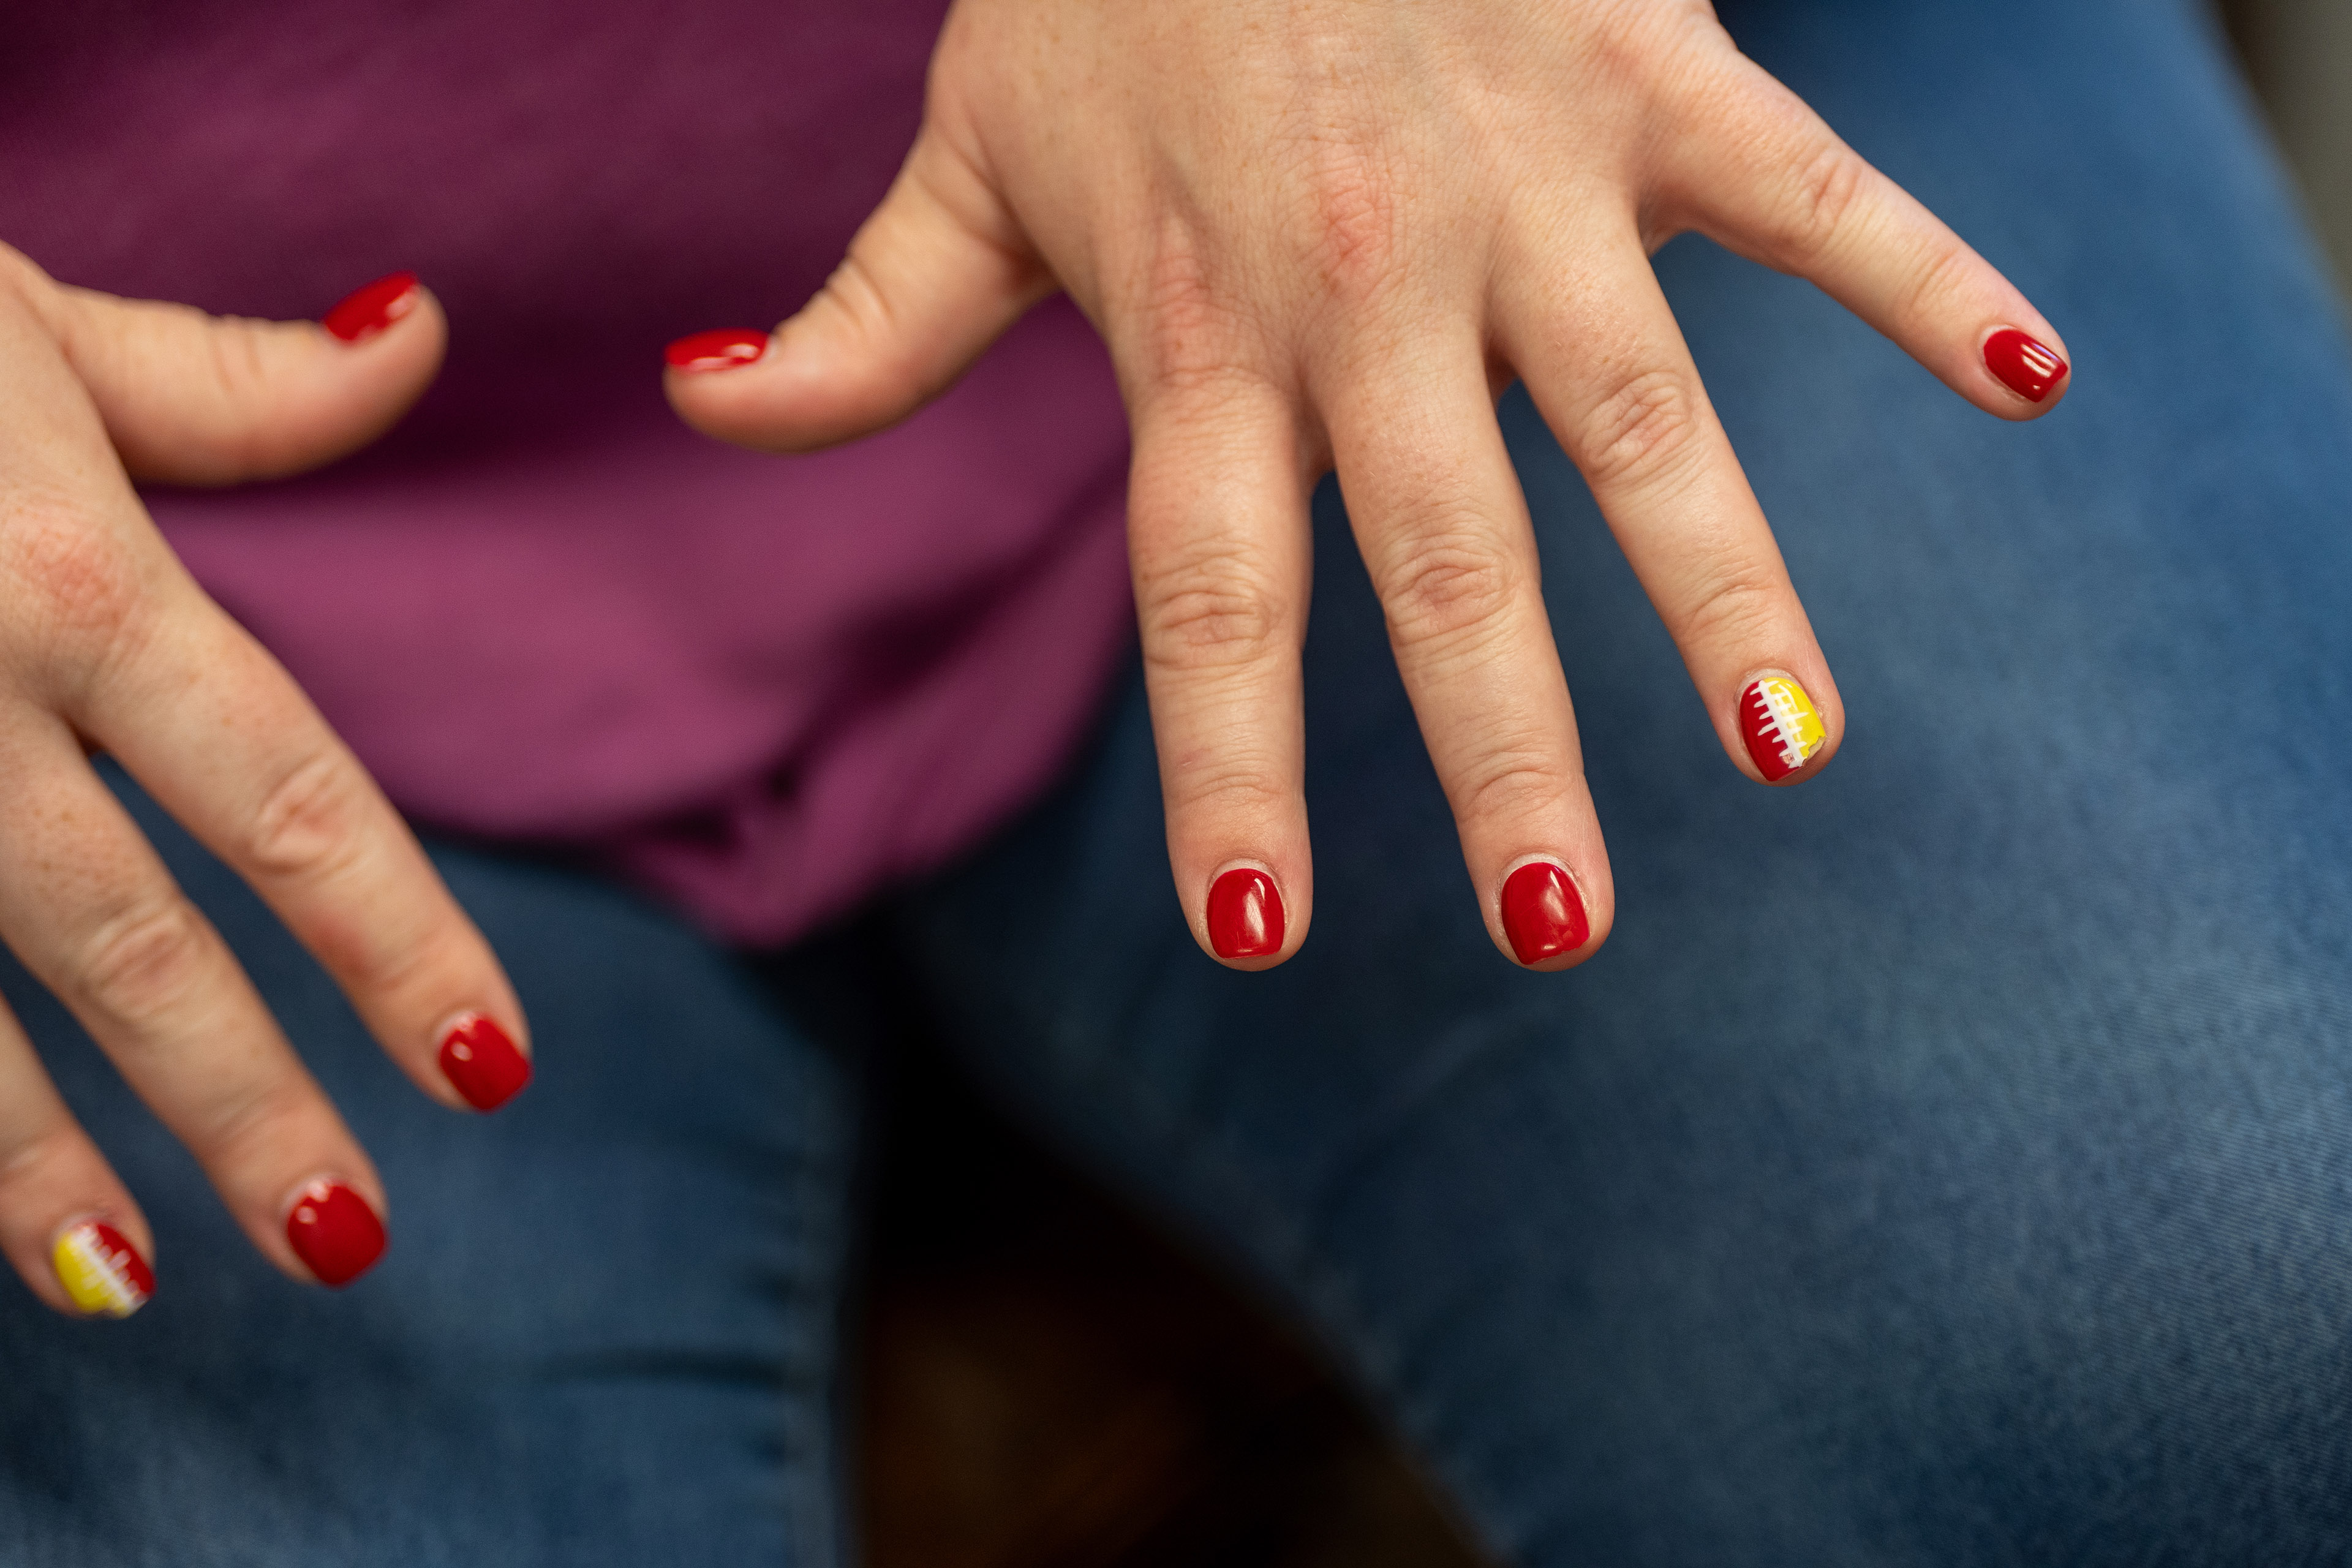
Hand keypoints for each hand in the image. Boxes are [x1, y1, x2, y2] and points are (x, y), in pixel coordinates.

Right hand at [0, 252, 530, 1314]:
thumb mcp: (20, 319)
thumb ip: (229, 384)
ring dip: (35, 1165)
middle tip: (351, 1241)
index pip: (284, 797)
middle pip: (127, 940)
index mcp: (69, 576)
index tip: (492, 1067)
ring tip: (139, 1286)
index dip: (399, 941)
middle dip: (240, 1101)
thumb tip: (425, 334)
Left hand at [664, 0, 2069, 970]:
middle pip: (1442, 561)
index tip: (1267, 937)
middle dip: (1502, 754)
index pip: (1213, 599)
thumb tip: (704, 409)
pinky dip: (1925, 279)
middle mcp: (1363, 288)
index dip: (1236, 771)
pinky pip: (1806, 192)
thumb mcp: (967, 146)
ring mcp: (1523, 182)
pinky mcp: (1650, 72)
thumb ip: (857, 322)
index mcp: (1199, 331)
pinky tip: (2031, 383)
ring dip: (1725, 586)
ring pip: (1643, 415)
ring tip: (1789, 746)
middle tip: (1559, 932)